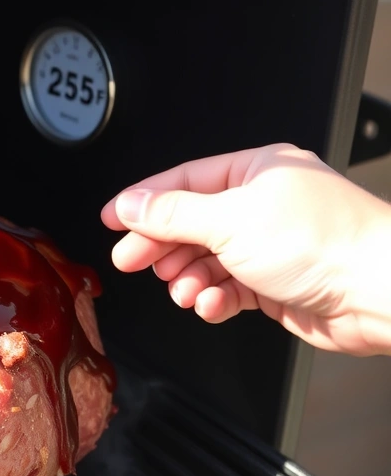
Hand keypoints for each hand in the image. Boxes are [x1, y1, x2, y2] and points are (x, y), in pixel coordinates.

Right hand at [101, 142, 390, 356]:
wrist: (378, 292)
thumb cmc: (325, 244)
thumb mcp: (230, 220)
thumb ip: (172, 214)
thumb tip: (131, 205)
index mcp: (256, 172)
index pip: (183, 182)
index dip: (143, 202)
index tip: (112, 219)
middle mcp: (262, 205)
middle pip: (190, 223)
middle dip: (161, 247)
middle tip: (132, 262)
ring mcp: (269, 244)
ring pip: (205, 259)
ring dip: (188, 278)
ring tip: (183, 290)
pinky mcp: (275, 283)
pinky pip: (227, 288)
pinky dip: (214, 298)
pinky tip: (211, 303)